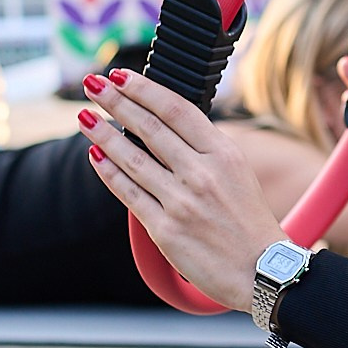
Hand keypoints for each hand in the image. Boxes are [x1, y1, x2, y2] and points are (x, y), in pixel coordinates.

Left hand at [80, 71, 285, 310]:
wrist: (262, 272)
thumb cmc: (249, 223)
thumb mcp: (238, 173)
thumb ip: (204, 149)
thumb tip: (164, 125)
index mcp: (224, 154)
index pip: (176, 110)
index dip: (143, 89)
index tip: (120, 75)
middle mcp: (202, 173)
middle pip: (149, 128)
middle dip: (116, 101)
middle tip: (92, 84)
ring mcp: (182, 202)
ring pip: (132, 158)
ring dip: (103, 133)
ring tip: (84, 116)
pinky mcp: (165, 229)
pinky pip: (129, 194)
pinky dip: (109, 172)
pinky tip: (95, 156)